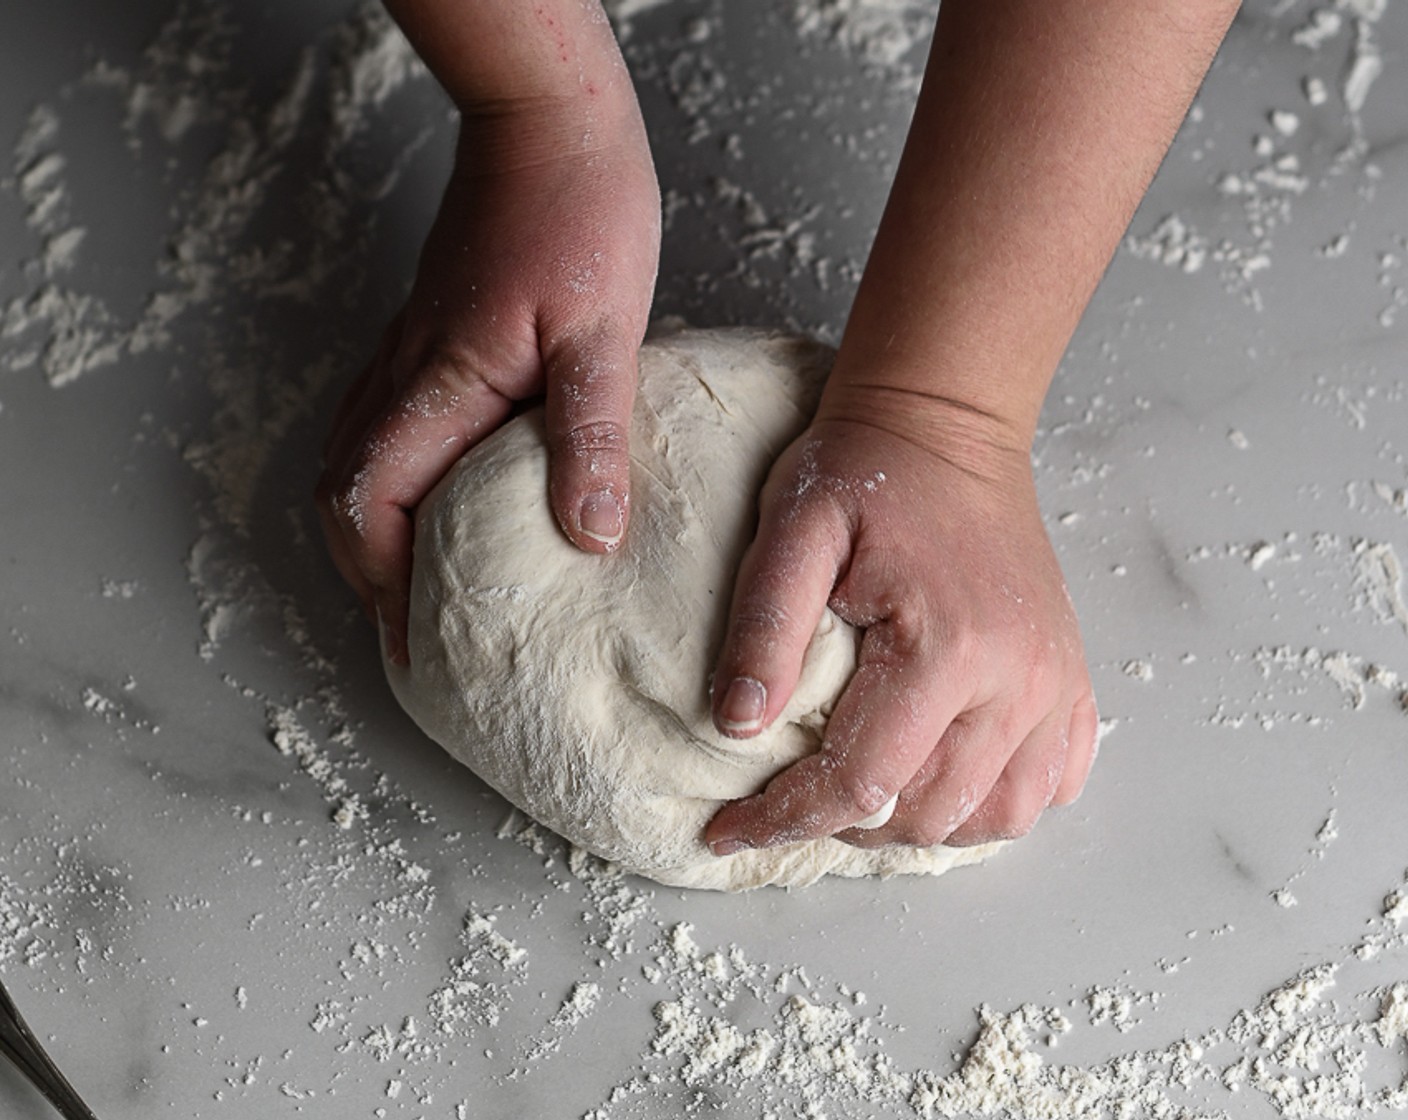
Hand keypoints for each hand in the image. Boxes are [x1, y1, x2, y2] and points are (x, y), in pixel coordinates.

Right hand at [317, 101, 659, 661]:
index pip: (373, 506)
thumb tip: (588, 537)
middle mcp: (406, 374)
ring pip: (353, 461)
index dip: (385, 587)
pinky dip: (390, 483)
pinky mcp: (426, 338)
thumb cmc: (579, 214)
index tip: (418, 645)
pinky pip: (382, 426)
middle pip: (341, 493)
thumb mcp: (604, 331)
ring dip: (372, 532)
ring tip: (418, 585)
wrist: (548, 128)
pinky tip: (439, 501)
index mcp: (442, 384)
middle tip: (413, 631)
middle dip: (366, 574)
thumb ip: (591, 434)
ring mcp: (407, 353)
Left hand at [704, 393, 1096, 853]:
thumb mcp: (793, 530)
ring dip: (918, 824)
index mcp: (946, 648)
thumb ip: (765, 628)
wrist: (946, 423)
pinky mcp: (1069, 680)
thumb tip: (737, 728)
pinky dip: (993, 804)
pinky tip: (942, 777)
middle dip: (844, 825)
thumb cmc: (866, 468)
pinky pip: (1051, 785)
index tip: (730, 830)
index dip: (786, 819)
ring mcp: (1053, 684)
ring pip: (993, 818)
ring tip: (859, 796)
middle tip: (790, 799)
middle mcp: (1016, 680)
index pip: (861, 783)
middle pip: (926, 814)